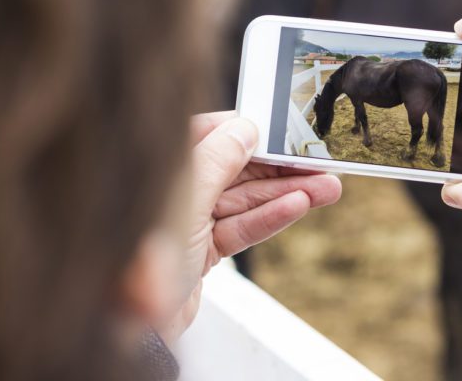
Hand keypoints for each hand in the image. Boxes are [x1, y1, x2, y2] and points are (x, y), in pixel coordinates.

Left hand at [163, 111, 341, 340]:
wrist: (137, 332)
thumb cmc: (143, 263)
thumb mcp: (185, 201)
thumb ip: (217, 162)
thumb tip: (243, 129)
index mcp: (158, 168)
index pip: (206, 133)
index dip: (245, 130)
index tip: (280, 128)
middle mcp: (173, 190)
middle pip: (234, 168)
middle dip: (279, 166)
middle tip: (318, 163)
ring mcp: (189, 221)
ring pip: (244, 199)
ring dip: (286, 193)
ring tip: (325, 188)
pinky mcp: (203, 250)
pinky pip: (241, 227)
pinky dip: (269, 218)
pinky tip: (298, 205)